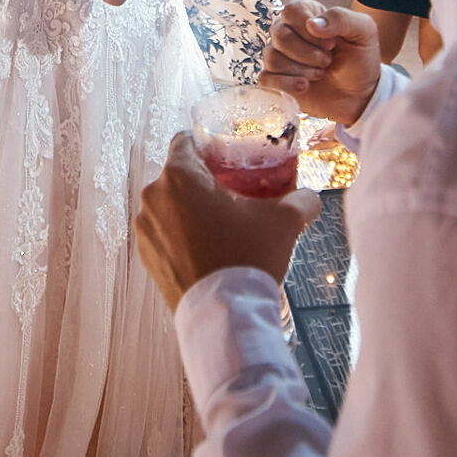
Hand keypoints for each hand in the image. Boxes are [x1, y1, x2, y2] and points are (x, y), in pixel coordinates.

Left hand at [135, 132, 321, 311]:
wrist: (223, 316)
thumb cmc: (248, 259)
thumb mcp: (283, 222)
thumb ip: (301, 200)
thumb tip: (310, 198)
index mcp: (179, 176)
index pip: (186, 141)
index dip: (207, 147)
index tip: (226, 159)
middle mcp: (153, 196)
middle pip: (178, 175)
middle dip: (202, 182)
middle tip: (231, 195)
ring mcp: (145, 229)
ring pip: (169, 205)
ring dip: (188, 210)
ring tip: (220, 226)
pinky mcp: (145, 257)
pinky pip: (163, 233)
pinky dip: (180, 235)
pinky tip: (206, 249)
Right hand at [259, 0, 382, 127]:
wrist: (360, 95)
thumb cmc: (360, 60)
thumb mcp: (363, 32)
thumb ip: (341, 19)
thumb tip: (312, 24)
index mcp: (307, 15)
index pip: (291, 11)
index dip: (308, 29)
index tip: (331, 44)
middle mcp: (289, 32)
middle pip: (279, 35)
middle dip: (308, 53)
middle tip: (328, 62)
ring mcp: (280, 57)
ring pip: (272, 58)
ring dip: (301, 70)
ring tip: (320, 74)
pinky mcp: (275, 81)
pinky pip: (265, 79)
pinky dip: (286, 85)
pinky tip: (305, 87)